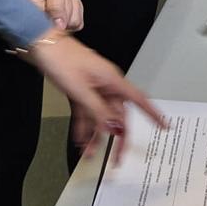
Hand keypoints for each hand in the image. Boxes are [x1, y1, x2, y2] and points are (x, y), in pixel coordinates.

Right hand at [26, 0, 83, 31]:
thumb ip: (56, 5)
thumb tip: (59, 26)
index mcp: (32, 7)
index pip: (46, 26)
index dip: (58, 17)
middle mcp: (41, 15)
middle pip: (61, 27)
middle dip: (68, 7)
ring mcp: (53, 17)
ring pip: (71, 25)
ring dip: (73, 7)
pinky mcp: (64, 17)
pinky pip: (77, 23)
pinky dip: (78, 10)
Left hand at [27, 31, 165, 152]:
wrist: (42, 46)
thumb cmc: (62, 59)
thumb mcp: (80, 90)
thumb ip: (97, 111)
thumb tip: (112, 127)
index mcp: (113, 81)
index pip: (139, 100)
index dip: (153, 114)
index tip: (165, 126)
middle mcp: (106, 85)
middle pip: (118, 116)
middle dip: (117, 137)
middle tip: (116, 159)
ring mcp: (94, 89)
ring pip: (100, 117)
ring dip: (96, 136)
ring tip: (89, 154)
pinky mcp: (81, 91)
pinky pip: (87, 113)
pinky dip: (84, 126)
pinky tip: (80, 140)